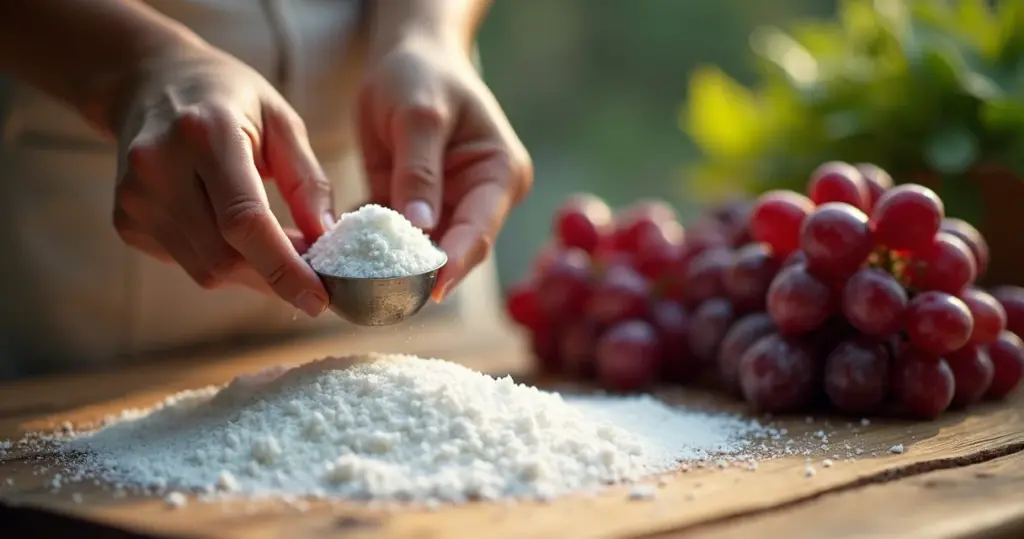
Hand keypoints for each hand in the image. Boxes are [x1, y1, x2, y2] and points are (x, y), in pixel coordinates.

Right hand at [112, 46, 332, 315]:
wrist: (149, 81)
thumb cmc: (229, 99)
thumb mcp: (281, 121)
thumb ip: (307, 182)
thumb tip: (327, 241)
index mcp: (205, 133)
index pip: (243, 221)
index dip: (283, 268)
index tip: (320, 298)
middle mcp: (159, 167)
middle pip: (223, 257)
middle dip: (274, 276)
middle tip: (312, 272)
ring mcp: (134, 198)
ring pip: (206, 270)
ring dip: (252, 272)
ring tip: (277, 246)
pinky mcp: (125, 221)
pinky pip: (187, 263)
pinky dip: (222, 261)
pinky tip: (230, 231)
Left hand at [358, 37, 532, 299]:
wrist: (407, 56)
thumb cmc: (422, 74)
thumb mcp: (419, 114)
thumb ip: (419, 171)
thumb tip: (421, 227)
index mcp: (500, 174)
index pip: (479, 229)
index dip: (456, 263)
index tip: (430, 291)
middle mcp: (480, 199)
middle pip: (454, 250)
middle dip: (419, 274)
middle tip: (381, 299)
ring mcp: (447, 208)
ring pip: (421, 252)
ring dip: (389, 267)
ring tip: (355, 287)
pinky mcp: (413, 211)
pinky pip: (392, 239)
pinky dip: (368, 250)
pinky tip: (340, 263)